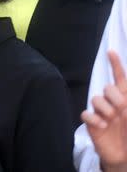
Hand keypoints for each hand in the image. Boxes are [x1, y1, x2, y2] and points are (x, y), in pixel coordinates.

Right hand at [82, 51, 126, 170]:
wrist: (124, 157)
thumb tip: (124, 93)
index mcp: (125, 99)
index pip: (120, 78)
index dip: (116, 64)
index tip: (111, 52)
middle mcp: (112, 103)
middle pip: (107, 88)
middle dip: (115, 97)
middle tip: (122, 110)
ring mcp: (101, 112)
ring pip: (96, 99)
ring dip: (106, 109)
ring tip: (112, 120)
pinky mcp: (91, 123)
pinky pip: (87, 114)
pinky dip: (95, 119)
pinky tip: (103, 126)